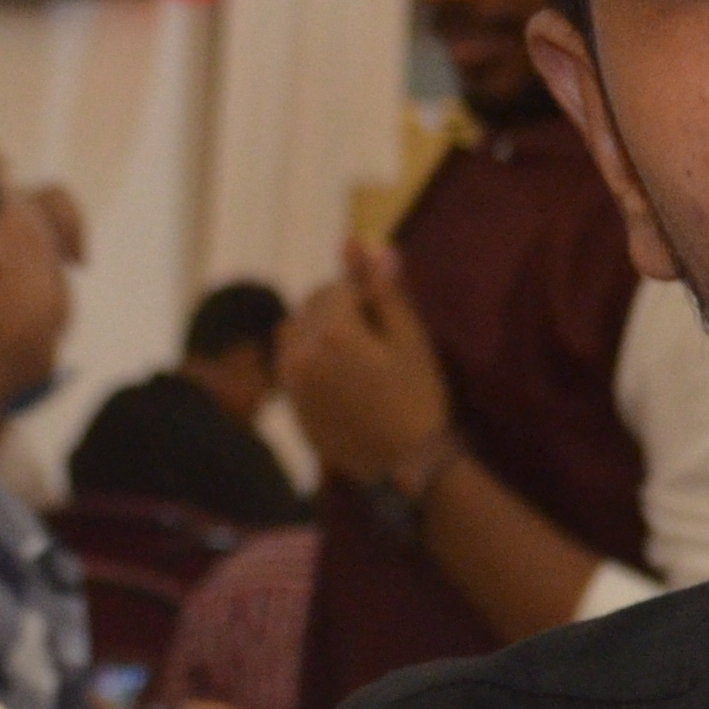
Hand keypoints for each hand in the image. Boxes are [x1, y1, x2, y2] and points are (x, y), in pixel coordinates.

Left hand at [278, 245, 456, 489]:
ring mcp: (292, 381)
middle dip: (340, 308)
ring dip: (319, 329)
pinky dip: (310, 358)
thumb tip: (367, 243)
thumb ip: (383, 290)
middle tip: (376, 338)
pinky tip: (342, 378)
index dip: (365, 293)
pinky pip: (290, 362)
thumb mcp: (410, 339)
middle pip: (313, 305)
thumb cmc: (417, 397)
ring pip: (294, 330)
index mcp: (334, 330)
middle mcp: (303, 352)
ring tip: (355, 353)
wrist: (405, 466)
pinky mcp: (291, 404)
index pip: (339, 286)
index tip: (387, 316)